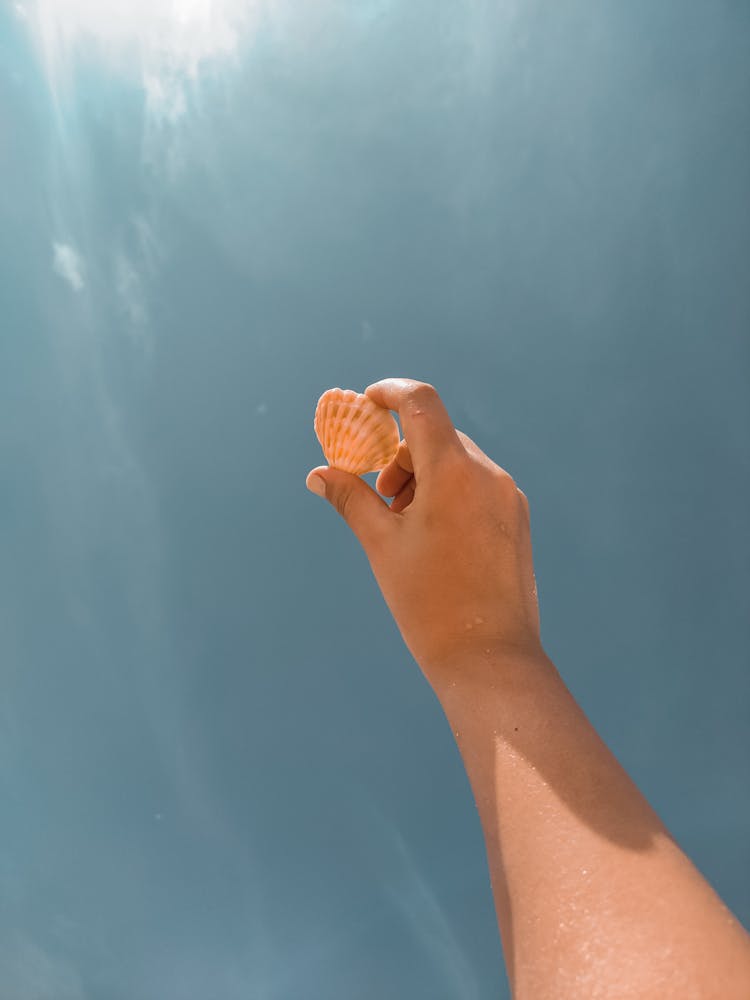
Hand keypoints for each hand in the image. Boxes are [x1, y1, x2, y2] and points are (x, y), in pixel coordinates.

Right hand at [306, 378, 543, 689]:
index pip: (421, 403)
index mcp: (453, 472)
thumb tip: (318, 474)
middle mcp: (487, 475)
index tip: (366, 405)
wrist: (489, 659)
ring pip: (456, 461)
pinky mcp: (517, 519)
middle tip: (380, 498)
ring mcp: (508, 497)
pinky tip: (433, 538)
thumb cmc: (429, 604)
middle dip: (400, 457)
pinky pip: (477, 485)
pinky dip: (448, 493)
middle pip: (436, 436)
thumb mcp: (381, 546)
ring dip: (423, 477)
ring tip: (405, 526)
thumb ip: (350, 500)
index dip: (389, 393)